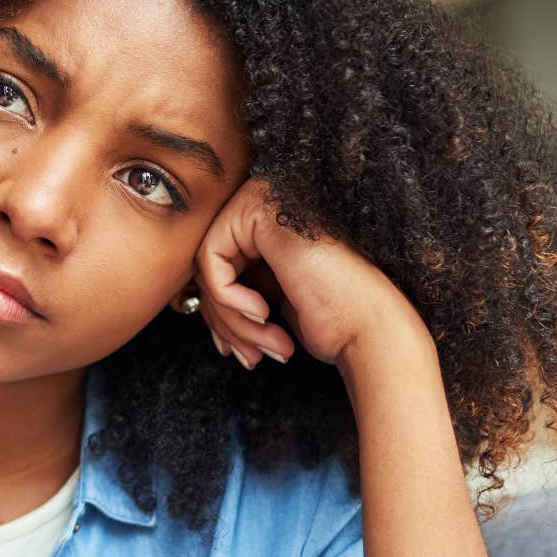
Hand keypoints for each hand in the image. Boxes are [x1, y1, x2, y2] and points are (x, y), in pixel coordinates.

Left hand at [192, 176, 425, 369]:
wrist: (370, 329)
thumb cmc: (332, 320)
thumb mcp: (270, 301)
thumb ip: (234, 288)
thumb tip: (186, 300)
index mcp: (272, 220)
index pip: (218, 267)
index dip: (223, 316)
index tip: (240, 352)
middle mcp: (267, 201)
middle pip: (209, 266)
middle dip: (224, 322)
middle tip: (248, 358)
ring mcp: (264, 199)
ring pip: (207, 268)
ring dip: (231, 321)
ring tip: (262, 350)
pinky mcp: (259, 210)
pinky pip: (210, 262)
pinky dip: (229, 300)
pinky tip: (265, 316)